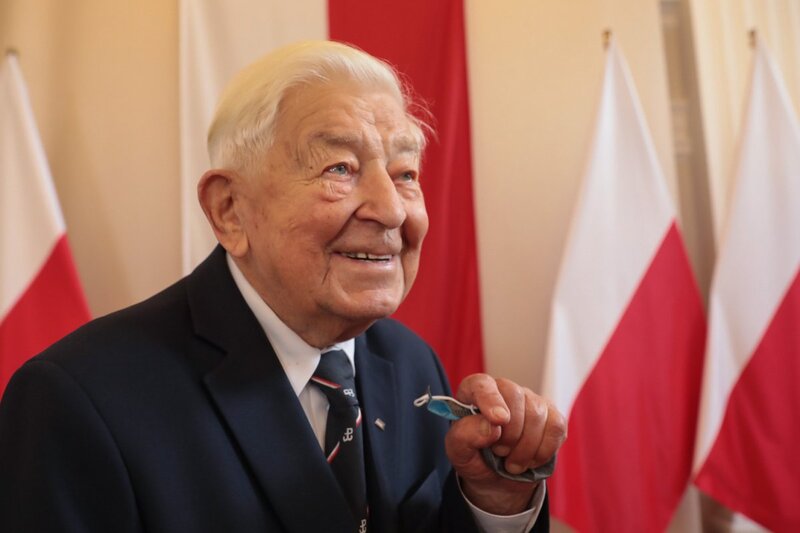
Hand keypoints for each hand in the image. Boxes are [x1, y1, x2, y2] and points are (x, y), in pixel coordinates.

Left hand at [444, 374, 565, 514]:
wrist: (497, 480)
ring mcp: (530, 401)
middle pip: (515, 397)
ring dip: (525, 448)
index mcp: (474, 393)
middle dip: (509, 434)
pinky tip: (531, 460)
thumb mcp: (458, 452)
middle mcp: (504, 390)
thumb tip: (490, 426)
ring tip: (512, 463)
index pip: (481, 384)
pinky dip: (544, 450)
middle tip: (500, 453)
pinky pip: (556, 426)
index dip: (490, 399)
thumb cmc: (475, 458)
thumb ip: (465, 436)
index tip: (498, 420)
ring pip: (537, 413)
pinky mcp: (552, 416)